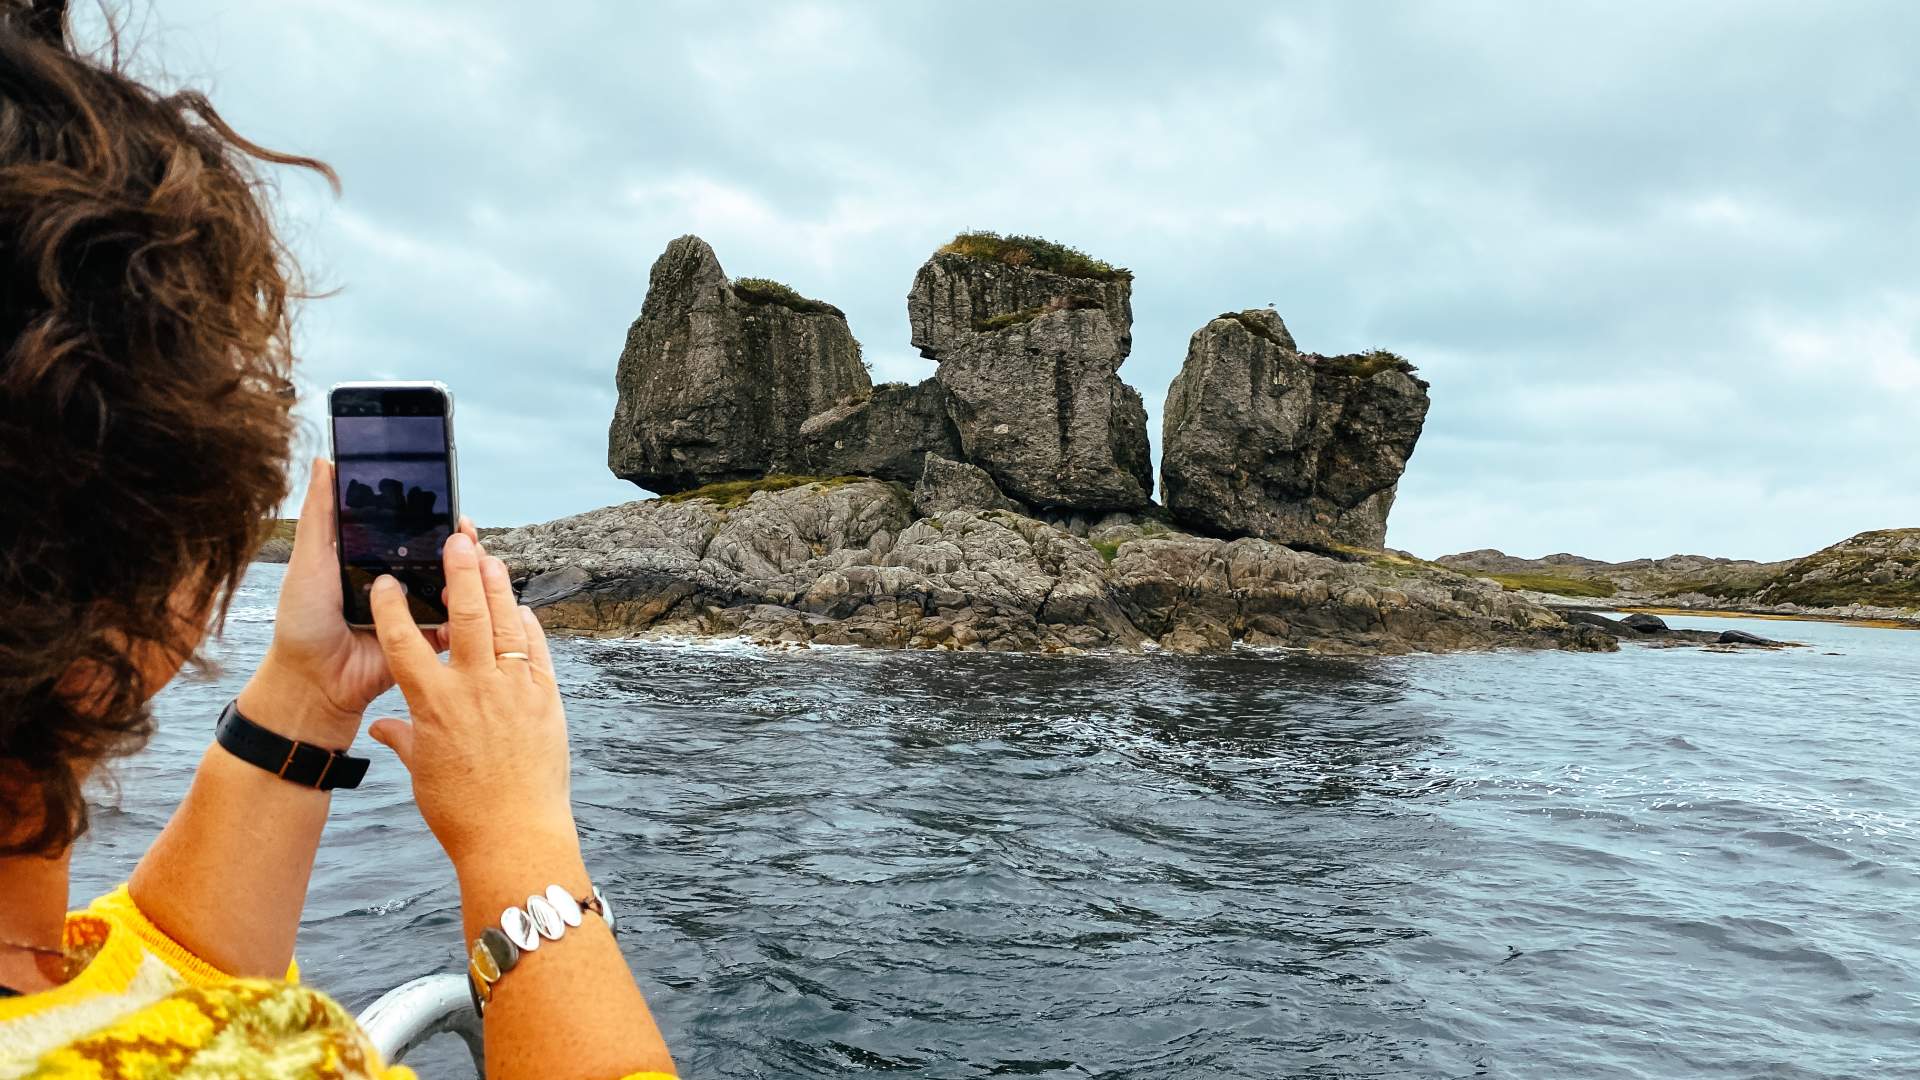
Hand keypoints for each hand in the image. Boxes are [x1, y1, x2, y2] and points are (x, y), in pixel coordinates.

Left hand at [239, 458, 472, 746]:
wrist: (312, 681)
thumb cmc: (302, 623)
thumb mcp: (309, 561)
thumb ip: (321, 515)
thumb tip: (324, 461)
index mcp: (373, 562)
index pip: (411, 532)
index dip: (432, 516)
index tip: (448, 503)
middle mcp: (398, 584)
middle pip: (440, 556)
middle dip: (460, 542)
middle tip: (466, 530)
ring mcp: (415, 612)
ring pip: (454, 586)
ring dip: (470, 572)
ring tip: (475, 559)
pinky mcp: (427, 641)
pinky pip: (457, 624)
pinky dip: (470, 611)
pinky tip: (475, 597)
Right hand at [366, 532, 576, 865]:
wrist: (515, 835)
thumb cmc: (461, 810)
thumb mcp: (421, 772)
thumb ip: (404, 740)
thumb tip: (383, 729)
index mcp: (434, 705)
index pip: (404, 643)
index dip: (392, 607)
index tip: (387, 580)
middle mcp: (475, 689)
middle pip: (466, 615)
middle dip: (460, 571)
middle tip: (457, 538)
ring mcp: (515, 690)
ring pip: (507, 624)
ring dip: (498, 587)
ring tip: (489, 558)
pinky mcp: (547, 699)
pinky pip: (537, 651)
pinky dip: (529, 627)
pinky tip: (521, 609)